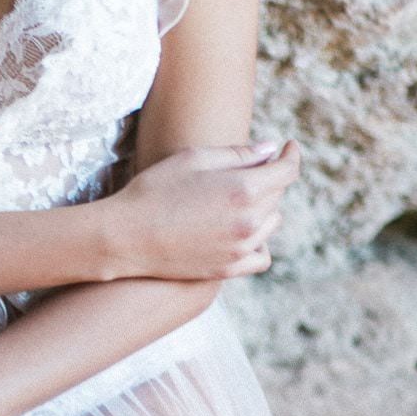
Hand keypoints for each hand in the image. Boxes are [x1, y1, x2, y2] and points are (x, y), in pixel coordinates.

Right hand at [109, 138, 301, 279]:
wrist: (125, 237)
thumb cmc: (153, 190)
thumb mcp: (193, 159)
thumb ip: (237, 154)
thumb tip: (269, 151)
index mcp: (244, 188)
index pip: (287, 170)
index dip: (291, 155)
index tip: (288, 147)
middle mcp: (249, 221)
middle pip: (277, 194)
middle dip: (268, 178)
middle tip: (246, 170)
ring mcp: (241, 248)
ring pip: (271, 223)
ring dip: (263, 208)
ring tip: (236, 200)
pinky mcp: (228, 268)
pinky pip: (262, 255)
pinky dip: (259, 242)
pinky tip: (243, 232)